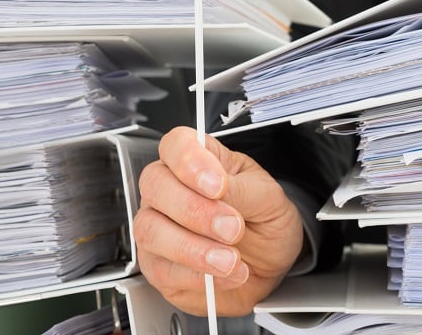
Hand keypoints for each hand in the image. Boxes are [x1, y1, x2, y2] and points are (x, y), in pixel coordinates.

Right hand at [133, 126, 304, 316]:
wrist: (272, 264)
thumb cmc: (265, 220)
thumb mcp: (268, 198)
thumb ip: (243, 190)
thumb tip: (219, 188)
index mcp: (198, 161)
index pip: (176, 145)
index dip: (190, 161)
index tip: (218, 185)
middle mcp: (170, 190)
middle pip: (155, 185)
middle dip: (194, 210)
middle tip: (231, 228)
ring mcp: (158, 227)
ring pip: (150, 230)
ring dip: (194, 248)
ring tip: (230, 259)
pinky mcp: (158, 266)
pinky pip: (160, 270)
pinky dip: (195, 275)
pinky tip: (224, 274)